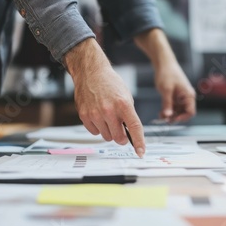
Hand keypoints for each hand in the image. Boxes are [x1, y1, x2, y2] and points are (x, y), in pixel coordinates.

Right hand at [64, 38, 144, 156]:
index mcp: (124, 104)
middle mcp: (109, 110)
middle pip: (119, 138)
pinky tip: (98, 116)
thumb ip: (129, 115)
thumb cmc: (110, 83)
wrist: (91, 72)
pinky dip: (98, 128)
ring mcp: (95, 114)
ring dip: (109, 131)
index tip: (141, 152)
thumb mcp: (126, 96)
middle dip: (122, 137)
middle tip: (121, 129)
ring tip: (108, 117)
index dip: (139, 142)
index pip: (134, 128)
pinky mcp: (84, 116)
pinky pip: (95, 133)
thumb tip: (131, 133)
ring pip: (107, 137)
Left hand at [154, 62, 195, 121]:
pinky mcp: (175, 96)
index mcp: (188, 95)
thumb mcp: (166, 90)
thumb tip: (168, 115)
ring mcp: (181, 97)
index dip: (182, 118)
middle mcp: (186, 97)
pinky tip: (161, 112)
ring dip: (170, 115)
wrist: (164, 63)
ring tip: (161, 116)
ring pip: (178, 111)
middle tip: (164, 120)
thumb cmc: (167, 73)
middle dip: (175, 117)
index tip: (172, 120)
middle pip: (184, 113)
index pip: (190, 112)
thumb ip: (167, 104)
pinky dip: (168, 110)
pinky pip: (173, 107)